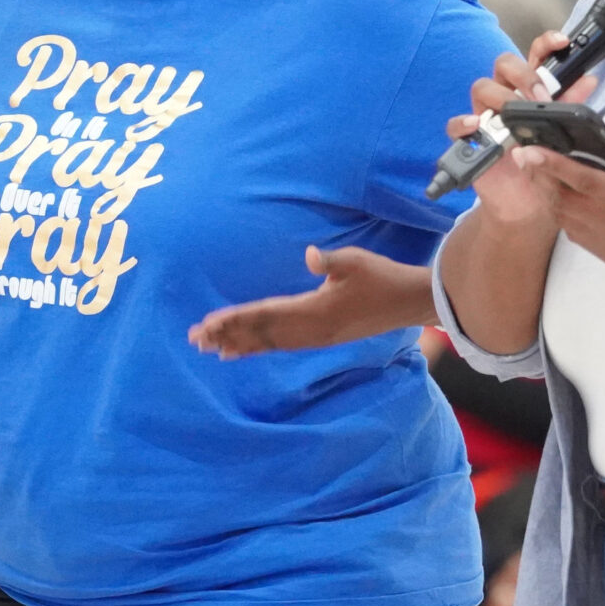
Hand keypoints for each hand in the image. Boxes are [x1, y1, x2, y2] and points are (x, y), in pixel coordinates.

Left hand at [188, 246, 431, 356]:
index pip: (265, 314)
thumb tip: (311, 256)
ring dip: (240, 344)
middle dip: (228, 335)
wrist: (409, 302)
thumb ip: (331, 261)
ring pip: (270, 343)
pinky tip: (247, 349)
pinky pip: (284, 346)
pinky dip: (261, 347)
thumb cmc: (383, 277)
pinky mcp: (323, 338)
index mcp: (315, 311)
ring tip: (212, 349)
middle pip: (262, 334)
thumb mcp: (357, 262)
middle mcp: (312, 330)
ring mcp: (318, 337)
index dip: (235, 319)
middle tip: (195, 339)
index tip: (207, 323)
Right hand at [450, 31, 591, 231]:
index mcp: (530, 92)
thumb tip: (588, 81)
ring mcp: (486, 117)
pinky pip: (457, 125)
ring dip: (502, 96)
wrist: (529, 206)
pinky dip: (465, 122)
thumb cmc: (544, 166)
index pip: (534, 57)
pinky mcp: (470, 140)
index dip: (546, 43)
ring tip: (517, 115)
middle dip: (523, 73)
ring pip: (481, 87)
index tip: (563, 42)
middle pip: (504, 64)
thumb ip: (570, 108)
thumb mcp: (562, 137)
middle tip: (541, 96)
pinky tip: (479, 126)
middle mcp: (506, 97)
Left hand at [533, 107, 604, 291]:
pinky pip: (574, 234)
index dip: (551, 164)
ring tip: (536, 175)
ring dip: (547, 196)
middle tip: (522, 156)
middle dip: (538, 177)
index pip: (582, 179)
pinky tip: (562, 200)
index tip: (528, 151)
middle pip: (562, 199)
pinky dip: (563, 216)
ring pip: (563, 218)